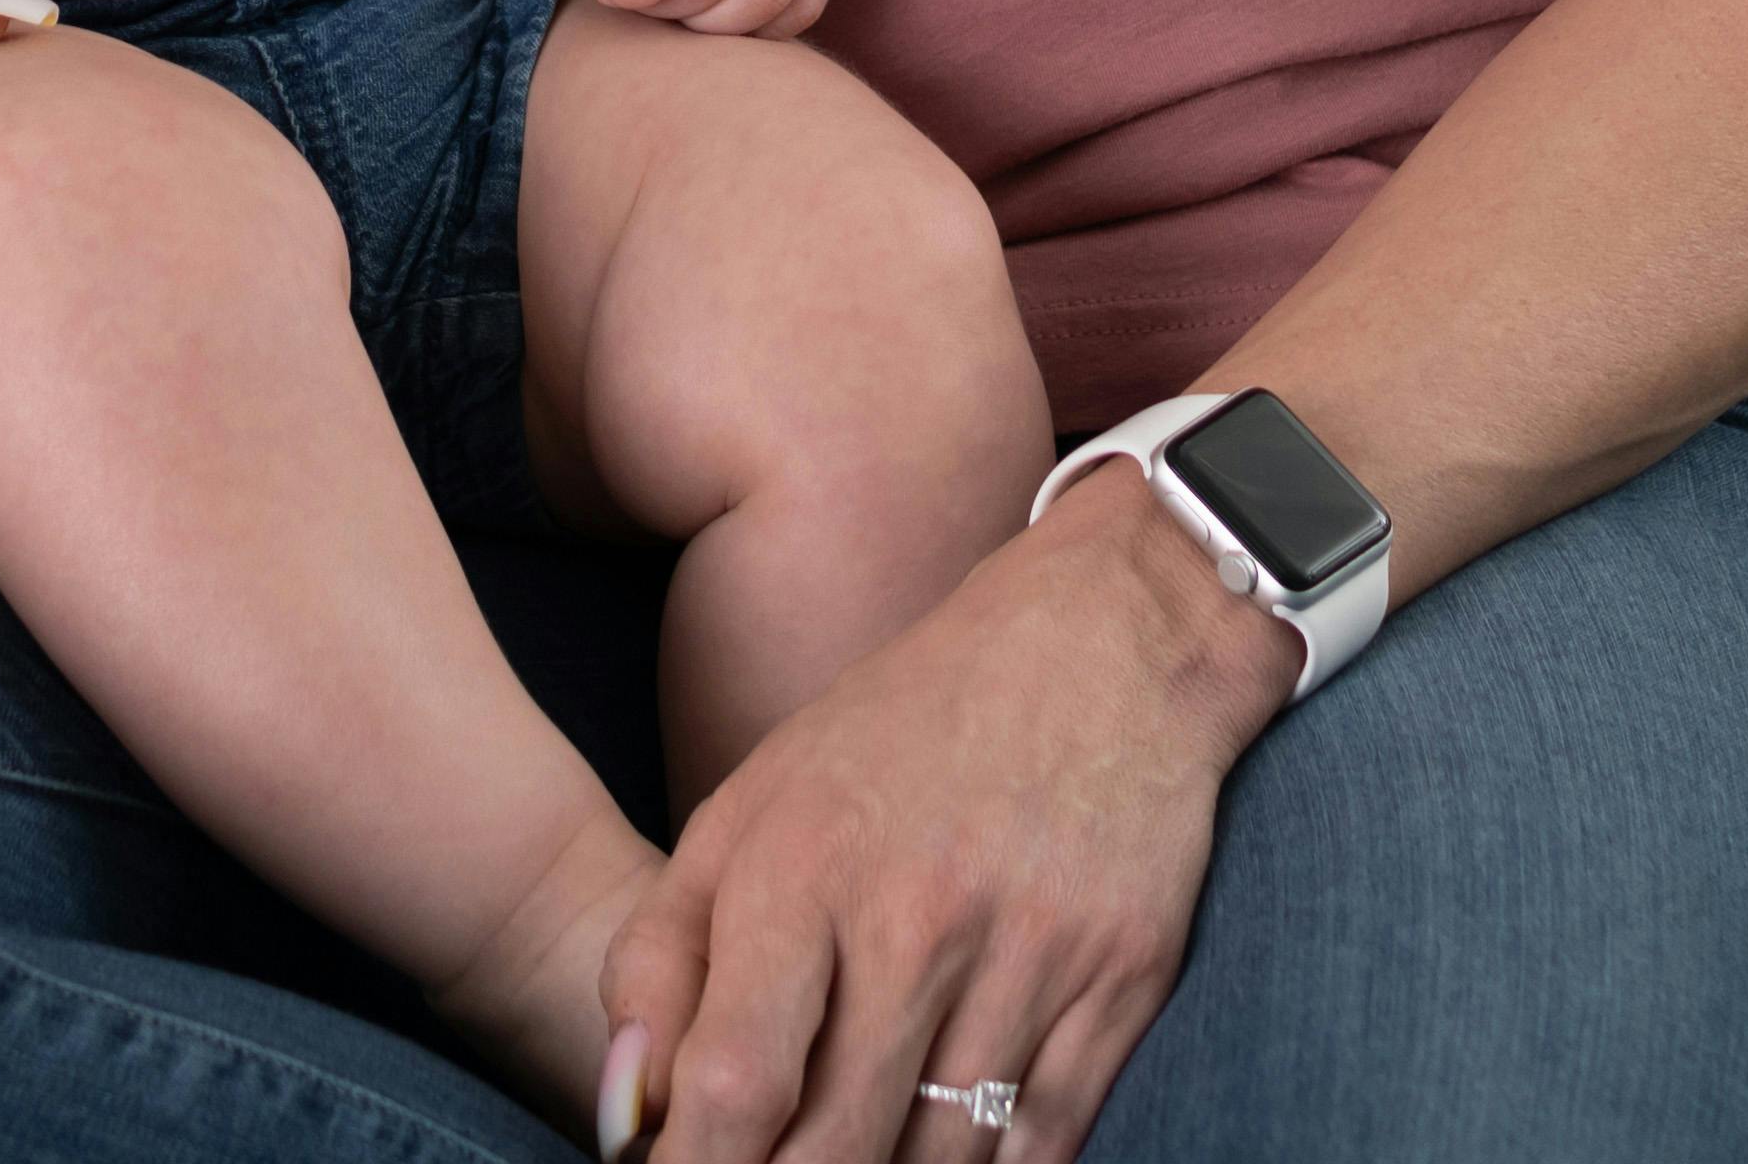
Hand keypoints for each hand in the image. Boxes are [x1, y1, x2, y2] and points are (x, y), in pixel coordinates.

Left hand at [612, 473, 1295, 1160]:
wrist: (1106, 636)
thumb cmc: (904, 729)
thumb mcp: (750, 805)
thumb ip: (659, 956)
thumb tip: (625, 1114)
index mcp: (802, 867)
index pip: (733, 1081)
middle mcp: (916, 916)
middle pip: (836, 1148)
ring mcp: (1029, 954)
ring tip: (854, 1159)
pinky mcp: (1122, 981)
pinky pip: (1043, 1144)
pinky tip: (946, 1153)